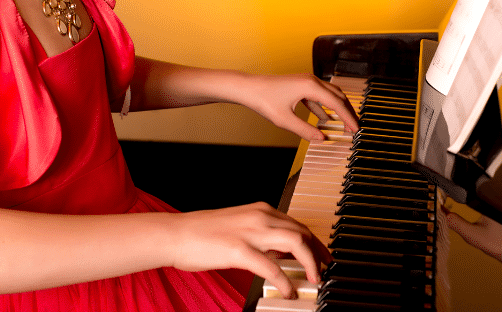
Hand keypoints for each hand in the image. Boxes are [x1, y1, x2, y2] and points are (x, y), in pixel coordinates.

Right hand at [170, 202, 330, 297]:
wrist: (175, 234)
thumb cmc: (202, 232)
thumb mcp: (239, 227)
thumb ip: (261, 236)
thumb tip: (278, 253)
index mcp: (260, 210)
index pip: (297, 224)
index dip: (314, 242)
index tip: (322, 256)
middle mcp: (260, 216)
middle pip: (302, 232)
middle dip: (319, 253)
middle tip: (326, 270)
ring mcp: (251, 232)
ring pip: (296, 243)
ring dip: (311, 263)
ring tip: (314, 280)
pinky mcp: (240, 250)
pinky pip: (272, 268)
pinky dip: (286, 282)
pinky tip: (289, 292)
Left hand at [240, 73, 358, 141]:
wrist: (248, 88)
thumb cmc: (263, 100)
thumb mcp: (285, 120)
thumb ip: (305, 131)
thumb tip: (322, 139)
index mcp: (310, 86)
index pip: (337, 103)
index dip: (348, 118)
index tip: (356, 130)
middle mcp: (311, 81)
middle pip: (338, 96)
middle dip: (348, 112)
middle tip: (355, 128)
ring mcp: (306, 81)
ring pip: (330, 95)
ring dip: (338, 109)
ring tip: (344, 124)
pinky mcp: (300, 85)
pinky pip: (318, 96)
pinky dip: (325, 107)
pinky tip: (325, 119)